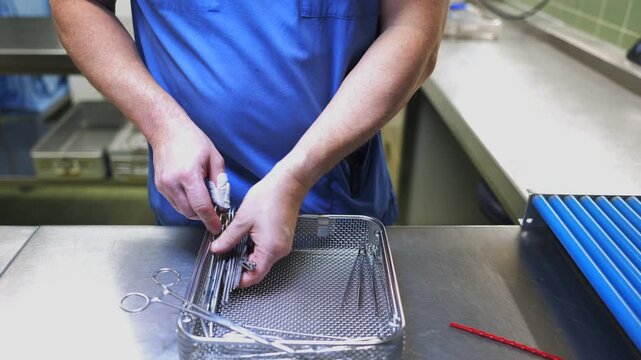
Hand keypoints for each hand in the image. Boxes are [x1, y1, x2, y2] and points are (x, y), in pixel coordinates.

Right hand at [150, 118, 223, 233]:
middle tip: (215, 211)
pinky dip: (185, 203)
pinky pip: (175, 203)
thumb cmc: (191, 139)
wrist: (166, 130)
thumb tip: (222, 199)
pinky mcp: (160, 186)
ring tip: (204, 199)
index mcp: (189, 175)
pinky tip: (193, 194)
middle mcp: (173, 183)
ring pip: (181, 210)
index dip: (211, 220)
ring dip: (194, 210)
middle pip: (190, 213)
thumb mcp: (214, 157)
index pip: (202, 207)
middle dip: (204, 216)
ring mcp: (164, 185)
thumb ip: (220, 180)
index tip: (217, 227)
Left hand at [211, 166, 307, 286]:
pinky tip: (245, 237)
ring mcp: (283, 244)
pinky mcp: (283, 238)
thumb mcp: (243, 219)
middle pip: (258, 269)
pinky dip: (255, 247)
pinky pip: (267, 250)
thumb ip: (229, 238)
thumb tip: (217, 249)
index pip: (254, 276)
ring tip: (232, 245)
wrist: (289, 183)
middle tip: (224, 258)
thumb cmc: (270, 197)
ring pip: (262, 259)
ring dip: (247, 255)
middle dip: (240, 265)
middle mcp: (280, 251)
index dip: (239, 280)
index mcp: (270, 249)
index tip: (226, 277)